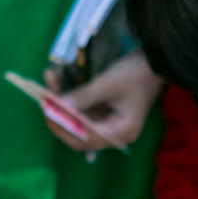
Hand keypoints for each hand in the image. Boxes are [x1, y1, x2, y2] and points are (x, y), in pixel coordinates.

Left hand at [44, 51, 162, 152]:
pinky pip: (81, 110)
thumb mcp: (108, 83)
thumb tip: (56, 105)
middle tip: (43, 99)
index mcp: (121, 131)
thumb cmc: (137, 73)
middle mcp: (114, 133)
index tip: (47, 110)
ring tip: (49, 79)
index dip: (64, 127)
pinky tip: (58, 80)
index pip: (87, 139)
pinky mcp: (104, 112)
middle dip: (58, 116)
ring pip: (77, 120)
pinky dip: (69, 97)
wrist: (155, 59)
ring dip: (61, 102)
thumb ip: (83, 96)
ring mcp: (109, 123)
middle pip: (79, 134)